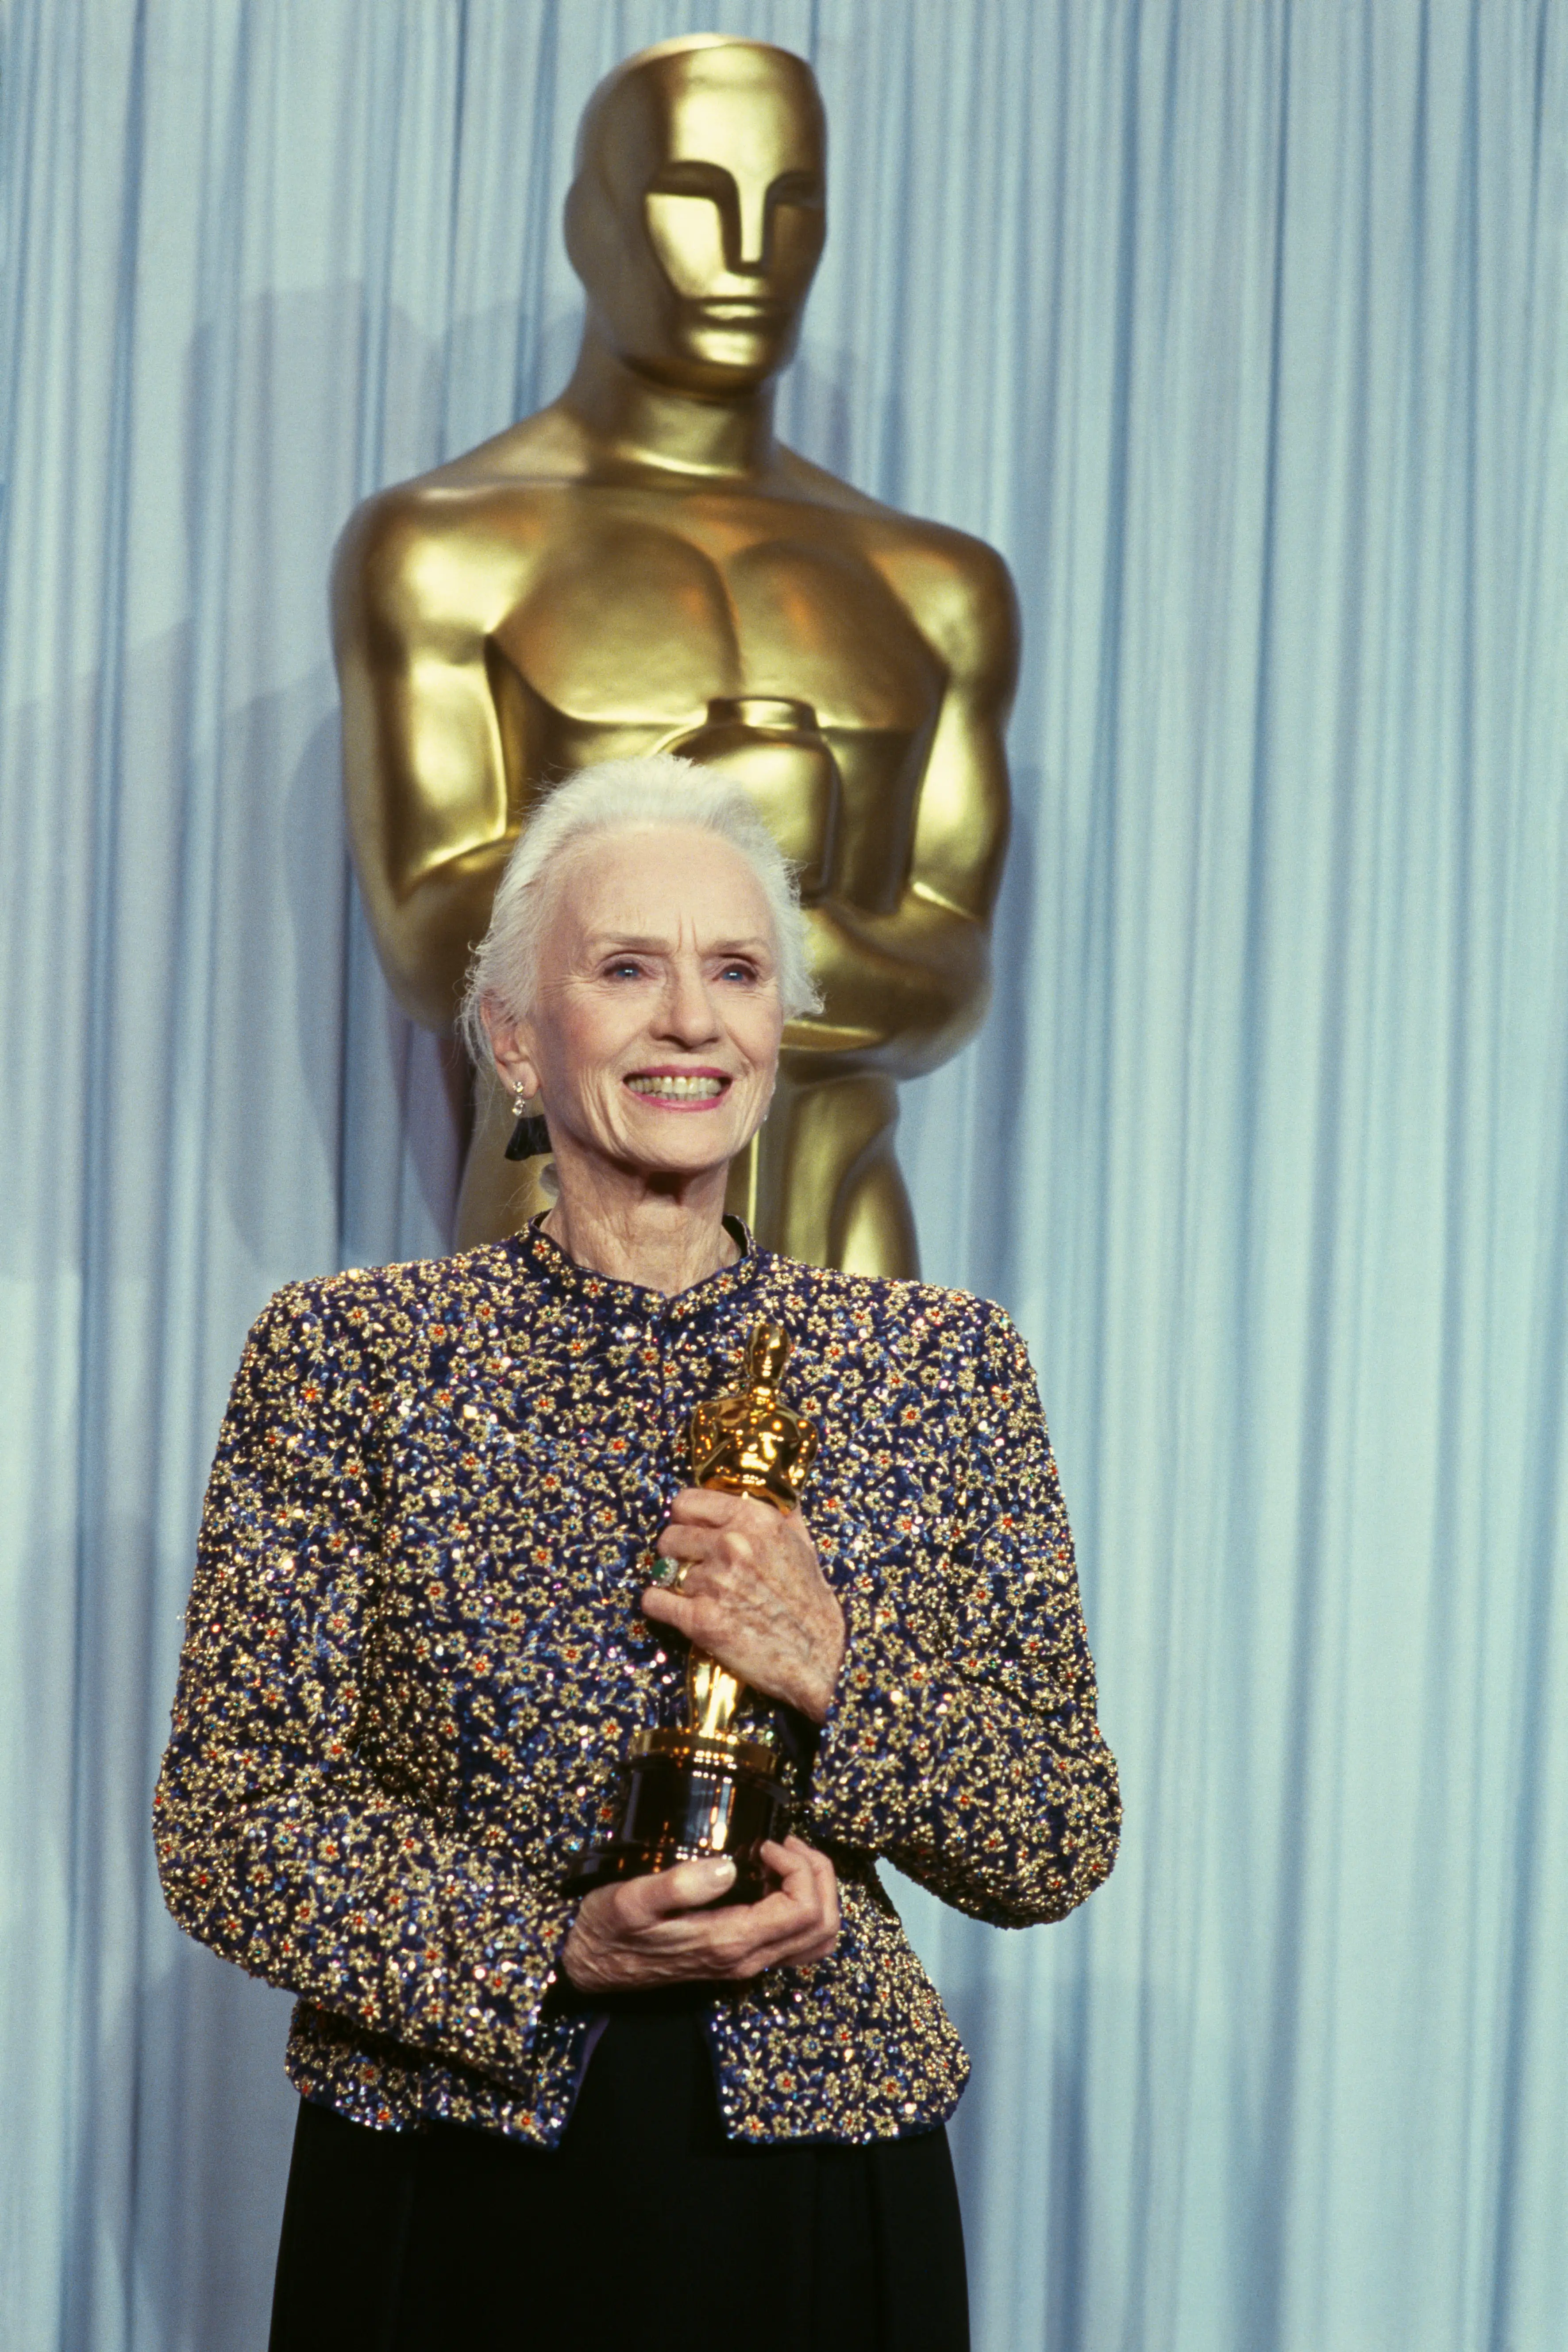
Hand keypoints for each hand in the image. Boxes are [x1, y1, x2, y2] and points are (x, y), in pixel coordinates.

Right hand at [561, 1838, 839, 1992]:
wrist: (592, 1965)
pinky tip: (774, 1879)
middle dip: (820, 1875)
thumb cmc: (610, 1928)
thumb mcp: (632, 1900)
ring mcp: (746, 1961)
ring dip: (817, 1892)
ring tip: (789, 1858)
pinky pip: (796, 1941)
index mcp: (731, 1943)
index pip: (804, 1911)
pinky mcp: (739, 1956)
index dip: (799, 1868)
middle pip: (822, 1926)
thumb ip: (679, 1885)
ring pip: (816, 1939)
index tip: (766, 1843)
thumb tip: (726, 1867)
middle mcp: (747, 1959)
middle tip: (787, 1844)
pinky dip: (802, 1907)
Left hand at [641, 1489, 846, 1722]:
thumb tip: (766, 1489)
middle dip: (678, 1552)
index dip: (685, 1518)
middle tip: (693, 1567)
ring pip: (666, 1571)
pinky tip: (675, 1610)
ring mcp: (715, 1582)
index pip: (687, 1502)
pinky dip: (659, 1606)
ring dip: (678, 1583)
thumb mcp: (803, 1545)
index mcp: (755, 1520)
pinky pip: (654, 1601)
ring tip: (701, 1595)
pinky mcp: (700, 1619)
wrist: (818, 1658)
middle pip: (670, 1536)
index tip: (690, 1529)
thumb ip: (781, 1513)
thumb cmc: (811, 1603)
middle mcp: (732, 1545)